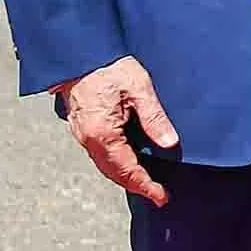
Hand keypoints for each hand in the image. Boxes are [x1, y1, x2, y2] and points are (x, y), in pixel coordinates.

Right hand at [55, 56, 180, 207]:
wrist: (80, 54)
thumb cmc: (109, 66)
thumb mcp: (138, 87)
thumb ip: (154, 117)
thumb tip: (170, 142)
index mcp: (102, 133)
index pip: (127, 169)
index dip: (146, 185)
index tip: (161, 197)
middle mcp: (89, 139)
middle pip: (114, 173)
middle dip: (136, 186)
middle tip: (157, 195)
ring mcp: (82, 135)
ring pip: (105, 166)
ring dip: (125, 177)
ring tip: (146, 183)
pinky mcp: (82, 128)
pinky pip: (99, 155)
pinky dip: (115, 165)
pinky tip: (127, 162)